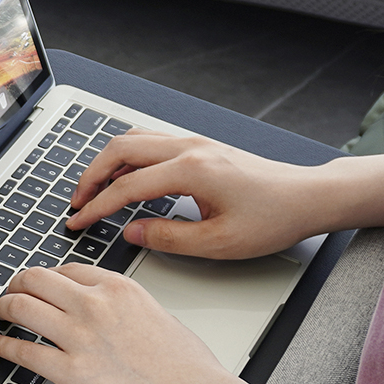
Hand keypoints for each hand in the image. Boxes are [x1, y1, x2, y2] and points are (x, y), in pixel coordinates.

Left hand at [0, 263, 237, 383]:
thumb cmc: (188, 367)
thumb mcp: (159, 316)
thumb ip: (127, 309)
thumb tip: (109, 316)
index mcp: (118, 288)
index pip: (67, 269)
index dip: (47, 277)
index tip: (40, 285)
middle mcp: (95, 304)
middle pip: (36, 279)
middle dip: (17, 285)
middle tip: (11, 294)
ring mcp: (80, 336)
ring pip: (22, 307)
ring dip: (4, 308)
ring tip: (1, 315)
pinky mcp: (71, 372)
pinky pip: (24, 352)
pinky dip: (4, 346)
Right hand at [66, 129, 326, 258]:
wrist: (307, 197)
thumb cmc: (273, 219)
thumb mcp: (218, 243)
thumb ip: (169, 238)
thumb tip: (132, 232)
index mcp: (192, 170)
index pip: (127, 186)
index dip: (97, 207)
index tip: (78, 221)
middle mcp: (190, 148)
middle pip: (121, 149)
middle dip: (91, 176)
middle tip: (76, 203)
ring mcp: (195, 143)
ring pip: (135, 140)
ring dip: (108, 163)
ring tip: (95, 191)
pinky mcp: (201, 148)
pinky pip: (152, 143)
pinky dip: (129, 158)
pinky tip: (126, 179)